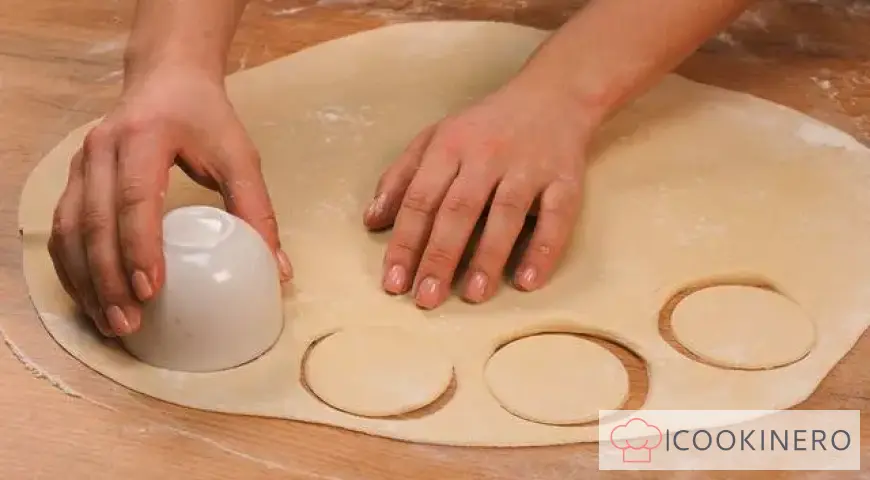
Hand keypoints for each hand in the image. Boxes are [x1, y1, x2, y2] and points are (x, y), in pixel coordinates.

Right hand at [48, 70, 291, 336]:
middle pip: (94, 220)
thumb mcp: (239, 156)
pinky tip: (90, 298)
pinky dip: (72, 268)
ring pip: (69, 229)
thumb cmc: (206, 118)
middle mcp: (103, 147)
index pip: (135, 196)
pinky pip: (62, 229)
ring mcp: (81, 162)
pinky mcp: (74, 177)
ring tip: (110, 322)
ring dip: (86, 281)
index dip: (140, 246)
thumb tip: (279, 270)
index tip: (150, 289)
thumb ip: (258, 210)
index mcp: (146, 136)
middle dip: (108, 278)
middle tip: (129, 322)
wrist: (167, 77)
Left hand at [363, 76, 595, 308]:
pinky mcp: (566, 180)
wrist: (553, 95)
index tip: (394, 281)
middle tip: (426, 298)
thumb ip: (401, 177)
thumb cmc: (485, 126)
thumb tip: (371, 222)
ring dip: (488, 257)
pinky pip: (556, 218)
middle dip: (440, 256)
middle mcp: (488, 155)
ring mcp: (529, 167)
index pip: (421, 199)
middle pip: (459, 210)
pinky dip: (544, 250)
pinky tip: (528, 281)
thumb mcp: (435, 138)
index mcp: (450, 146)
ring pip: (506, 215)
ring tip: (472, 295)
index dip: (405, 242)